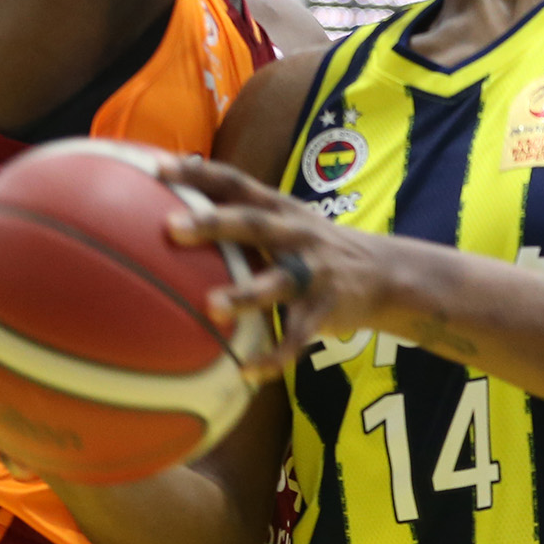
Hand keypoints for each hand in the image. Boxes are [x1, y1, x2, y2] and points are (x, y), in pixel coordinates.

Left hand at [162, 156, 395, 374]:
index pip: (235, 183)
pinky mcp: (325, 309)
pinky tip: (247, 373)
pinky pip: (297, 337)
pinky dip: (274, 356)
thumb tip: (175, 207)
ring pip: (277, 282)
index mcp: (279, 209)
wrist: (385, 274)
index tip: (157, 169)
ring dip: (245, 294)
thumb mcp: (286, 220)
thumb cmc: (315, 247)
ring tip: (211, 307)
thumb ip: (242, 216)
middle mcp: (295, 234)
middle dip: (214, 224)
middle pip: (253, 225)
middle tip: (172, 227)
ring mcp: (313, 272)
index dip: (198, 174)